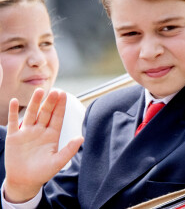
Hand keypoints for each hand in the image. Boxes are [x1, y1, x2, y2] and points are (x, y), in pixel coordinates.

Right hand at [3, 88, 83, 202]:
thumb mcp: (58, 161)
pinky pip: (13, 122)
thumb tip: (81, 137)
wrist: (24, 182)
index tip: (64, 94)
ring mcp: (27, 132)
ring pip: (32, 113)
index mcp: (52, 134)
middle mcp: (41, 130)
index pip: (57, 117)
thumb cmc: (43, 172)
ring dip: (35, 102)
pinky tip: (14, 101)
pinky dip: (13, 112)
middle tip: (55, 91)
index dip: (60, 106)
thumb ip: (69, 149)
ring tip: (39, 91)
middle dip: (50, 102)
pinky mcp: (14, 137)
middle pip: (46, 112)